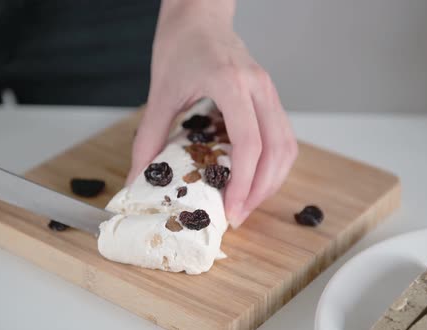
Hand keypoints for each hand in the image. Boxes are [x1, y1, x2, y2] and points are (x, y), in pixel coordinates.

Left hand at [127, 0, 297, 227]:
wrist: (198, 15)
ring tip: (249, 201)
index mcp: (232, 84)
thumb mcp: (160, 92)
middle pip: (277, 150)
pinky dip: (273, 163)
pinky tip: (254, 176)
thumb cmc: (180, 43)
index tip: (231, 210)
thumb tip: (139, 177)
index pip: (250, 144)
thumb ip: (149, 138)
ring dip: (272, 179)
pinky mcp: (269, 96)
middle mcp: (259, 88)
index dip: (243, 183)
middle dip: (261, 189)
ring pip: (287, 145)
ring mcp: (269, 91)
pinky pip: (283, 136)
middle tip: (239, 213)